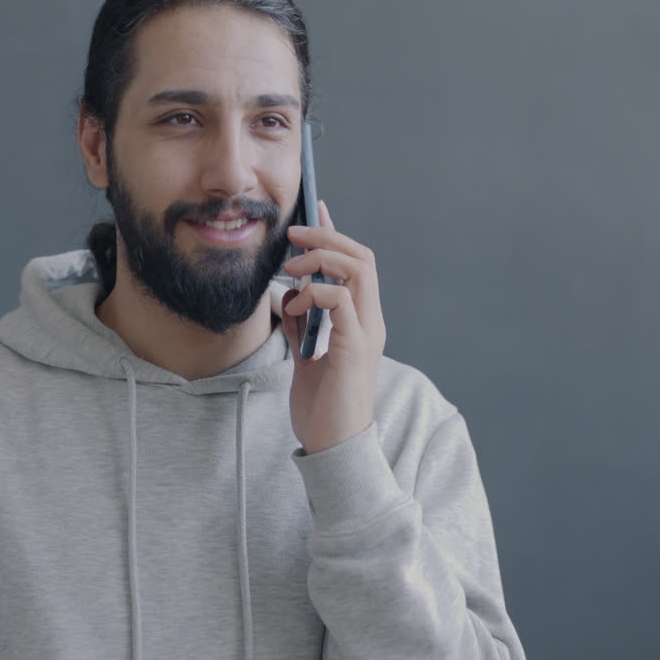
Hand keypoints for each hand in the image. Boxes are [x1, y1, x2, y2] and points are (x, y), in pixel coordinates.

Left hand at [281, 200, 386, 454]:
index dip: (335, 234)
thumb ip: (302, 327)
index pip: (356, 266)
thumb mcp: (306, 358)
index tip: (314, 212)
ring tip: (291, 269)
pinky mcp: (355, 347)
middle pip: (363, 258)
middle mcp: (371, 322)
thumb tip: (288, 297)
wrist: (332, 448)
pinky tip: (294, 307)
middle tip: (293, 235)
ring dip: (322, 259)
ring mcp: (367, 333)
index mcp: (362, 323)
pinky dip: (315, 292)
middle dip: (327, 237)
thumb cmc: (322, 409)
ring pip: (359, 270)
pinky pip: (341, 300)